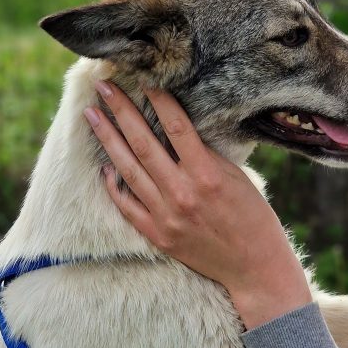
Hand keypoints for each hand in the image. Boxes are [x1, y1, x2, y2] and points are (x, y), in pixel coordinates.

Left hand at [83, 81, 311, 328]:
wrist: (254, 268)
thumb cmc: (253, 219)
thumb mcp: (238, 178)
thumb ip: (206, 156)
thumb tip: (180, 129)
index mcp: (207, 175)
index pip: (177, 128)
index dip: (159, 101)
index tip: (144, 80)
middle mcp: (183, 193)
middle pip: (143, 144)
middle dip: (121, 112)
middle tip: (104, 88)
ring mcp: (166, 216)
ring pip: (128, 170)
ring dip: (107, 140)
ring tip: (92, 117)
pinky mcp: (157, 235)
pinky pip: (126, 206)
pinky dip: (114, 185)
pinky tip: (104, 166)